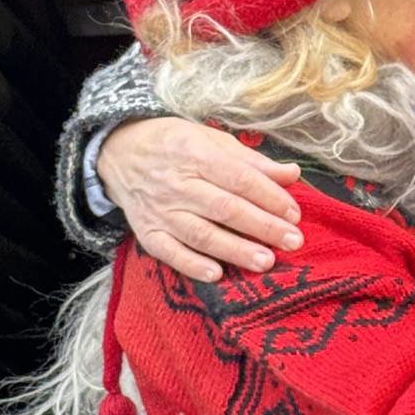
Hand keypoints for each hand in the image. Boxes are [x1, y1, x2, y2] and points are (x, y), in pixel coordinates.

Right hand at [97, 118, 304, 283]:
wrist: (119, 152)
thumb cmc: (175, 144)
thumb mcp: (212, 140)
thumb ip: (253, 161)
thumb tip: (293, 174)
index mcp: (196, 154)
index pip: (239, 179)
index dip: (270, 197)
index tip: (295, 214)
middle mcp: (176, 184)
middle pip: (225, 209)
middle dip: (263, 227)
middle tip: (293, 241)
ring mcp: (160, 210)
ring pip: (201, 234)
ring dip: (235, 250)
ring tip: (265, 261)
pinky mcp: (147, 232)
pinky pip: (169, 252)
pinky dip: (192, 265)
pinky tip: (216, 274)